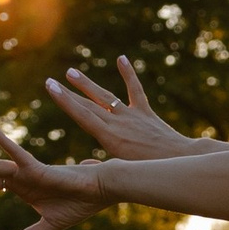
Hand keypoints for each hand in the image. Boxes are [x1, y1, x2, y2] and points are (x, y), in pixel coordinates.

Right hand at [42, 58, 201, 159]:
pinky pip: (135, 90)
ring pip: (106, 97)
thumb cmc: (149, 169)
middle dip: (68, 93)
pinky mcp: (145, 112)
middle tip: (51, 81)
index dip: (64, 100)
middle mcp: (117, 123)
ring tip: (71, 73)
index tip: (50, 87)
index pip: (82, 115)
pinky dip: (128, 74)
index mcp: (109, 138)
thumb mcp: (122, 171)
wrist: (179, 160)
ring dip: (87, 85)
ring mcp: (131, 116)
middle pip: (88, 105)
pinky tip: (121, 58)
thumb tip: (80, 165)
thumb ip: (100, 168)